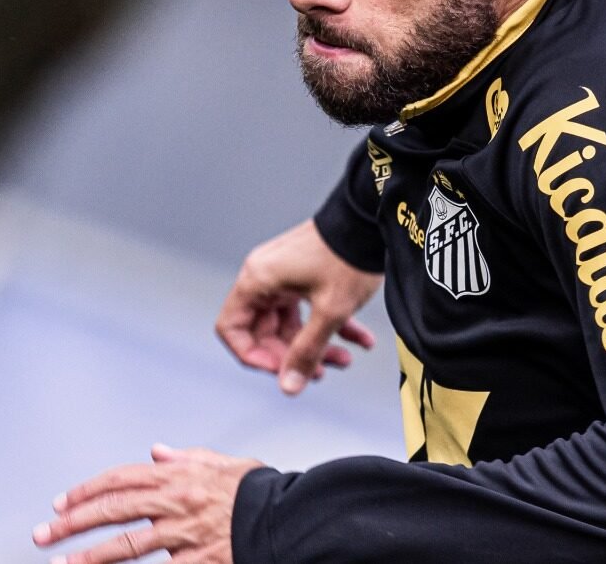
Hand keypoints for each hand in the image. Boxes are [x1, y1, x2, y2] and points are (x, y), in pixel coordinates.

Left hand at [32, 443, 261, 563]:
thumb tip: (157, 451)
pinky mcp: (196, 562)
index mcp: (181, 476)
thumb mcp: (224, 464)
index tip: (62, 502)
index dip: (88, 490)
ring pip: (128, 546)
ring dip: (90, 556)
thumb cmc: (259, 492)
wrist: (290, 519)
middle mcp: (177, 503)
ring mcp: (184, 536)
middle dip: (74, 522)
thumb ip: (187, 457)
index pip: (122, 478)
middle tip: (44, 533)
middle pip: (115, 510)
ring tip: (62, 563)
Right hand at [217, 219, 382, 394]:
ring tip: (345, 361)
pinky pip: (311, 308)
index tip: (283, 370)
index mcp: (258, 281)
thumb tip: (289, 387)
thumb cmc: (347, 255)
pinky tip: (361, 340)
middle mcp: (266, 277)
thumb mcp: (329, 310)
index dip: (254, 356)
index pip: (232, 328)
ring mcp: (287, 275)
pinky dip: (332, 326)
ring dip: (318, 345)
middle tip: (323, 371)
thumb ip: (307, 351)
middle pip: (266, 331)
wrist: (373, 217)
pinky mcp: (307, 274)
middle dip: (295, 355)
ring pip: (292, 323)